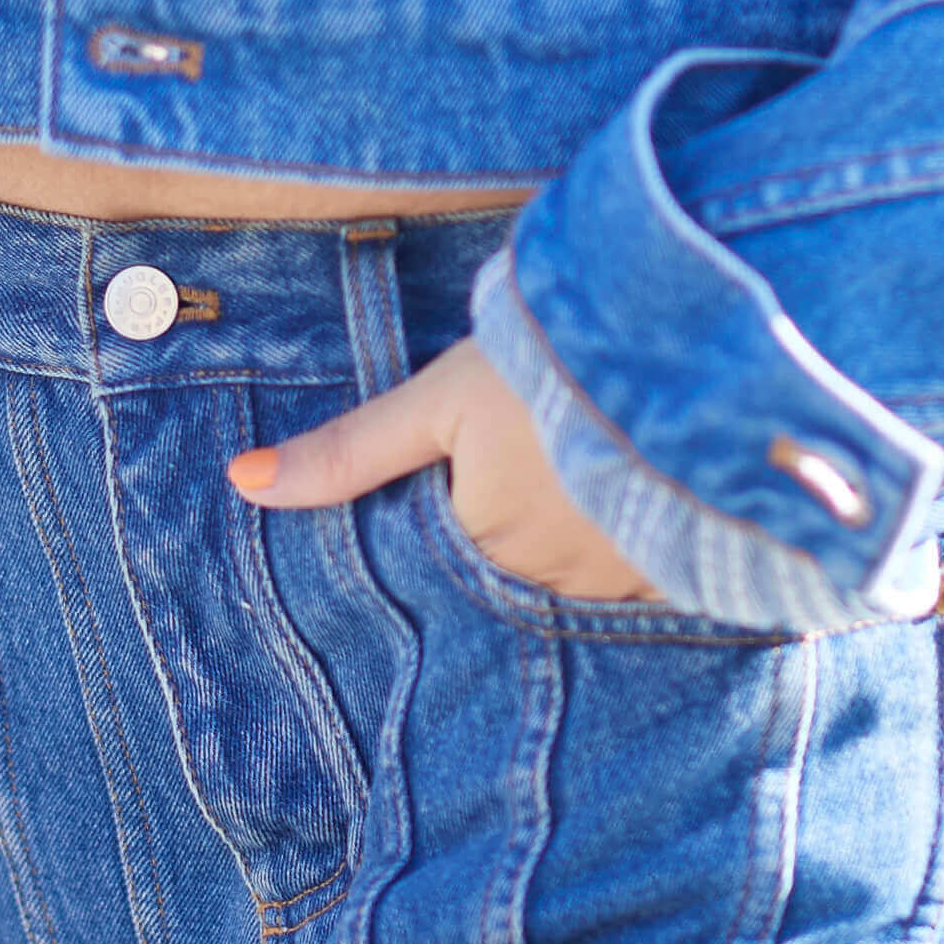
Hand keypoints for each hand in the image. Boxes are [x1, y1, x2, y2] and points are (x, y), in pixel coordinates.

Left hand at [227, 339, 663, 604]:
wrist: (703, 359)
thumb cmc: (556, 371)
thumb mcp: (442, 397)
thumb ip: (350, 450)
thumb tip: (241, 483)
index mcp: (486, 545)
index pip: (443, 565)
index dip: (447, 532)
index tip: (456, 502)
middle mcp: (554, 584)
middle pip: (512, 577)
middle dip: (512, 546)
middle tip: (524, 491)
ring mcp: (629, 584)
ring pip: (577, 579)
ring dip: (572, 548)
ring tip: (575, 495)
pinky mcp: (693, 571)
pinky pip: (645, 580)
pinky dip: (634, 551)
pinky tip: (639, 511)